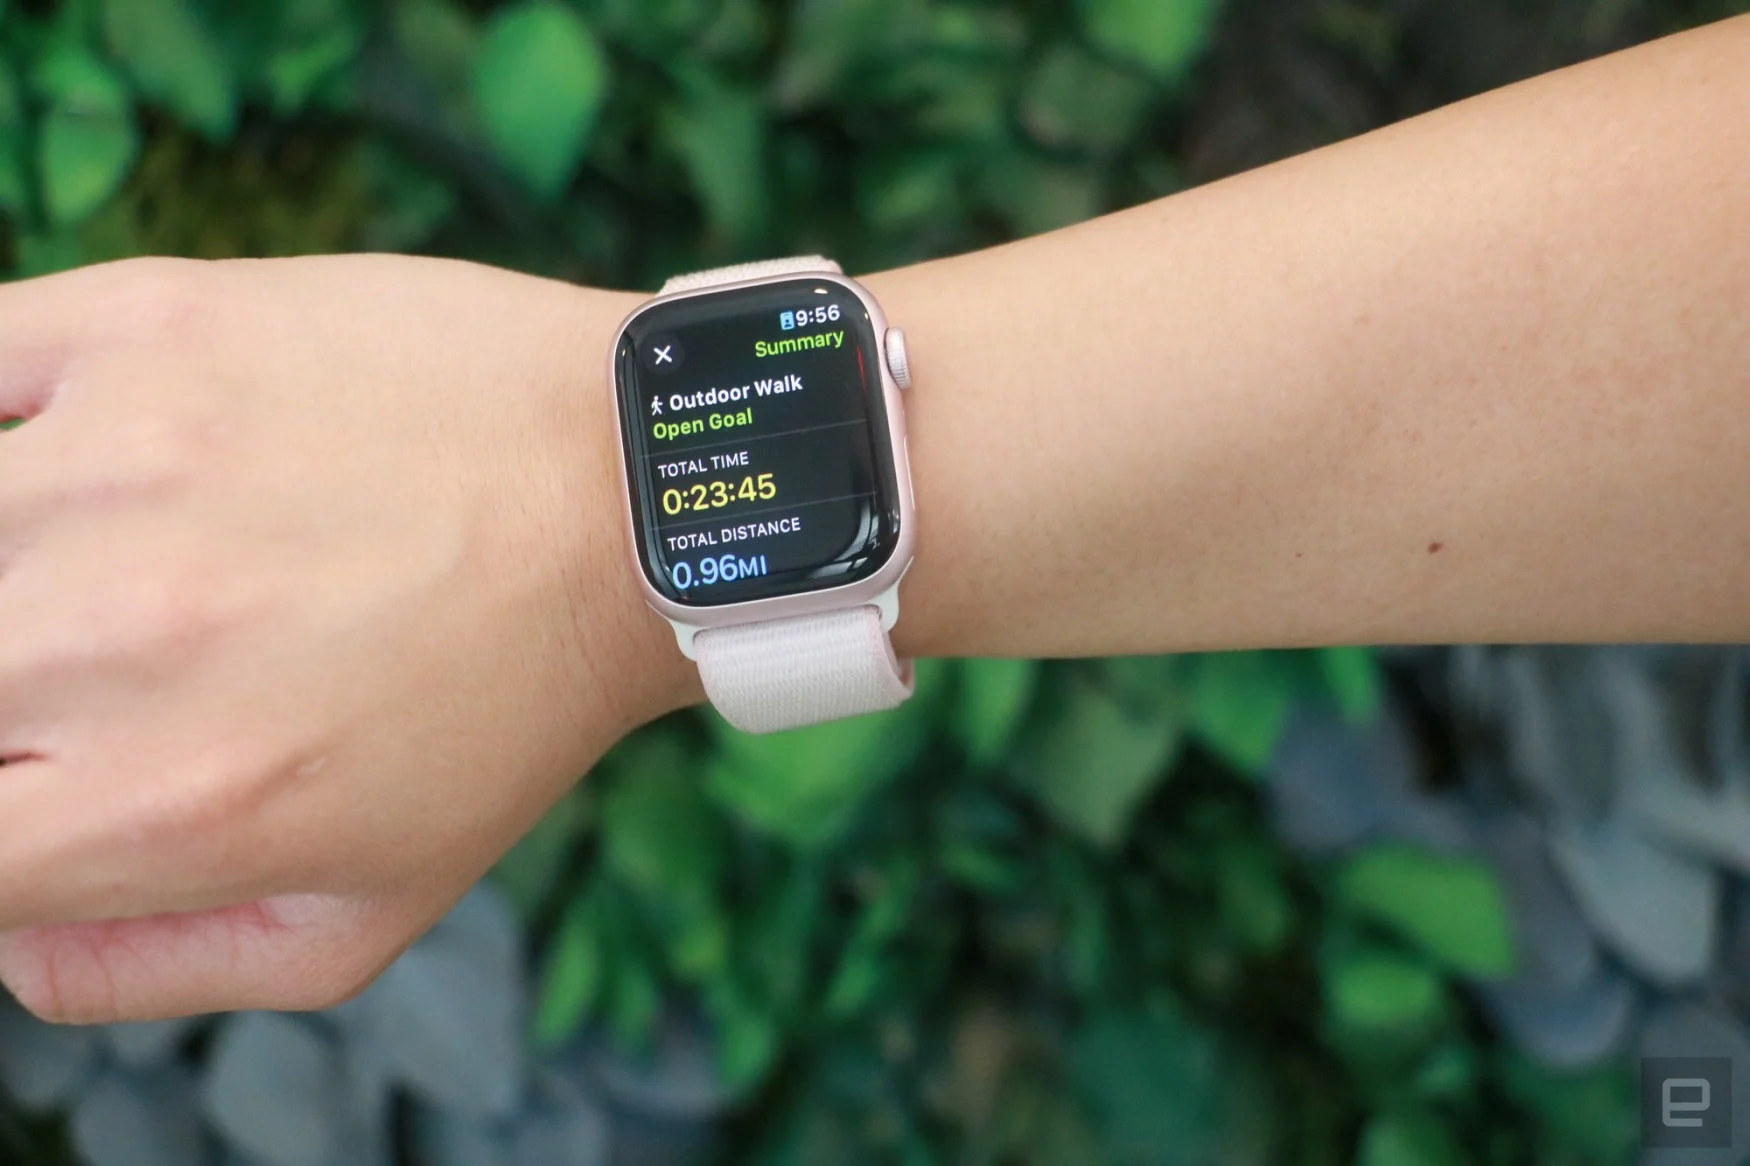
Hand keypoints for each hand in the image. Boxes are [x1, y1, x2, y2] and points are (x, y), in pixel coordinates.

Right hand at [0, 255, 692, 1023]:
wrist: (632, 497)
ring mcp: (120, 463)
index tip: (47, 772)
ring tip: (131, 572)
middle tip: (107, 677)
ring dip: (18, 569)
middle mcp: (116, 635)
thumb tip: (4, 940)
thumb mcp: (366, 912)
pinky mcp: (151, 326)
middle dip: (15, 696)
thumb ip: (151, 964)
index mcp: (167, 805)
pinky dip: (3, 426)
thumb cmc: (509, 706)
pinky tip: (80, 463)